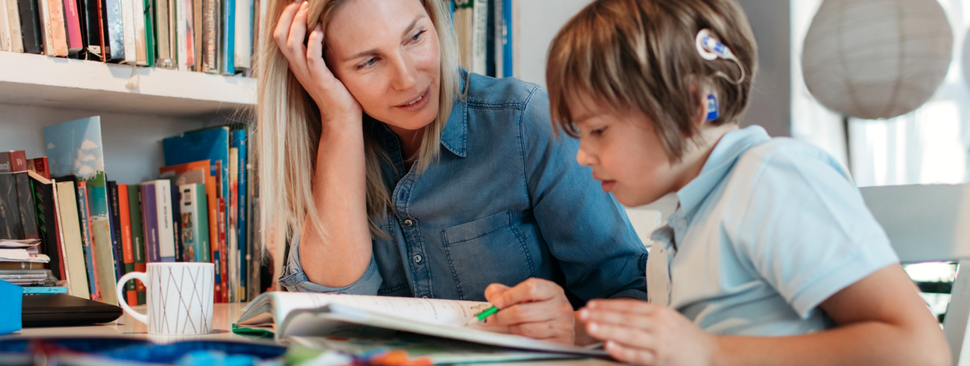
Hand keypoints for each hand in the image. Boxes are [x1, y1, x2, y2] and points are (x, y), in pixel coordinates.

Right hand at [274, 1, 360, 124]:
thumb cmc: (335, 89)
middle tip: (301, 2)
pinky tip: (319, 30)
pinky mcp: (321, 79)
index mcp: (296, 62)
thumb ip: (316, 48)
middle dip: (289, 16)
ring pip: (292, 45)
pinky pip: (312, 58)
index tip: (297, 3)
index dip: (285, 17)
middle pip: (280, 36)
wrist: (341, 115)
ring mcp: (307, 73)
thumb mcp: (321, 65)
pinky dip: (314, 42)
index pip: (280, 35)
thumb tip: (319, 27)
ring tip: (309, 10)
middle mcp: (297, 67)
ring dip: (299, 24)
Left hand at [483, 278, 574, 344]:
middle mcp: (560, 306)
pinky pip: (531, 343)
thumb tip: (492, 297)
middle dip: (502, 316)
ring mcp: (562, 326)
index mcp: (552, 290)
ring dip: (511, 328)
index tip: (496, 303)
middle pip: (522, 311)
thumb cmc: (540, 307)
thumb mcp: (526, 295)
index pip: (530, 288)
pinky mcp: (560, 342)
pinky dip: (521, 339)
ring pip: (524, 329)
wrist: (563, 325)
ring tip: (510, 325)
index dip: (509, 296)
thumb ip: (505, 292)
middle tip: (493, 318)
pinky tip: (521, 335)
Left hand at [579, 299, 717, 365]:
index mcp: (659, 312)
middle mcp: (658, 324)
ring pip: (629, 334)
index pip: (627, 306)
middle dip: (601, 315)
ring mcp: (659, 342)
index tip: (590, 305)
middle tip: (582, 313)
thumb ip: (644, 315)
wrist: (711, 353)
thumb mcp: (667, 318)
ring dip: (608, 329)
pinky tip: (609, 346)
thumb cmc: (685, 337)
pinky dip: (623, 350)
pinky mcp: (660, 360)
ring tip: (590, 326)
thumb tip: (615, 313)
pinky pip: (638, 355)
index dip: (607, 305)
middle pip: (625, 318)